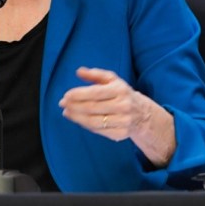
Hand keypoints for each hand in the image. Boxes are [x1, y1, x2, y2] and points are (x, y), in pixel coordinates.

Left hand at [59, 67, 175, 166]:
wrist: (142, 113)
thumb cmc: (121, 93)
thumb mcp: (112, 80)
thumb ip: (95, 74)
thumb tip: (79, 71)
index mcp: (121, 90)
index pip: (96, 93)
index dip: (79, 94)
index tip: (66, 95)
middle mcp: (124, 106)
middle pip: (92, 108)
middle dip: (74, 106)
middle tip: (62, 104)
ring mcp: (123, 121)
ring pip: (94, 121)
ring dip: (77, 117)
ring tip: (67, 112)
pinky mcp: (121, 134)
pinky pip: (98, 130)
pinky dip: (85, 125)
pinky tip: (78, 119)